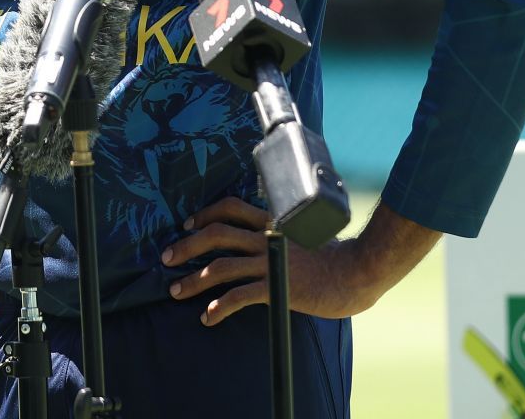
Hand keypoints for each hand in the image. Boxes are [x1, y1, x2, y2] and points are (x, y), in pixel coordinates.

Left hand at [162, 196, 440, 327]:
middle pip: (216, 234)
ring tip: (176, 291)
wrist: (358, 272)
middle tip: (166, 257)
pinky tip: (208, 317)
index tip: (188, 225)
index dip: (204, 214)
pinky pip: (240, 296)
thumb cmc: (335, 256)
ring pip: (220, 266)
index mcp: (273, 221)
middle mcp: (267, 237)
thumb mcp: (304, 233)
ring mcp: (271, 262)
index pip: (231, 207)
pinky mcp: (277, 288)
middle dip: (186, 246)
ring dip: (193, 280)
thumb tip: (263, 237)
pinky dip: (219, 307)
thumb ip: (281, 233)